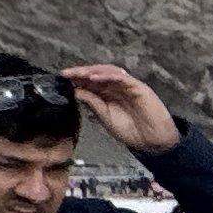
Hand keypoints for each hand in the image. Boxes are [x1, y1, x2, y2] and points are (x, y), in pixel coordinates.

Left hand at [63, 64, 178, 155]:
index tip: (62, 78)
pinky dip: (108, 76)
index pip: (90, 82)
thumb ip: (92, 103)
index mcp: (108, 94)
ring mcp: (128, 86)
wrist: (151, 141)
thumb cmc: (129, 130)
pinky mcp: (138, 87)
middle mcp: (117, 87)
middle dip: (81, 72)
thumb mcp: (104, 116)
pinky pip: (122, 78)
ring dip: (92, 71)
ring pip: (108, 72)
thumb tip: (75, 91)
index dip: (77, 79)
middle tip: (66, 73)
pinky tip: (94, 78)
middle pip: (97, 74)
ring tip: (78, 73)